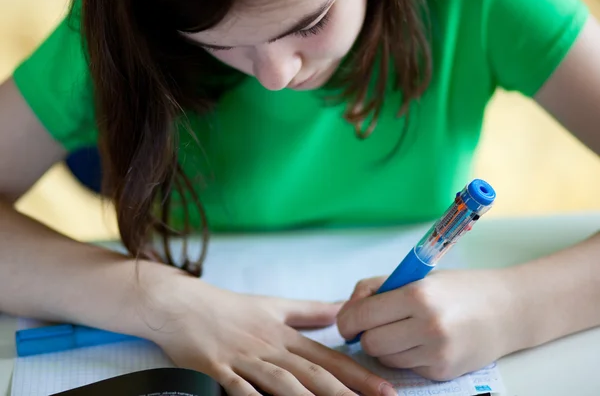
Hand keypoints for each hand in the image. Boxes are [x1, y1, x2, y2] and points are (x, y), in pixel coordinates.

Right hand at [145, 276, 395, 395]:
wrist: (182, 303)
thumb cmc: (229, 306)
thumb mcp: (273, 304)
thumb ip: (308, 311)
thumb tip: (340, 311)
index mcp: (284, 334)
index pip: (327, 357)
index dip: (357, 374)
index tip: (384, 388)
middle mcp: (269, 347)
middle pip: (312, 373)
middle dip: (345, 392)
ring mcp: (244, 359)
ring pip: (282, 382)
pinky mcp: (216, 368)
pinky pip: (238, 388)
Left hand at [336, 269, 516, 380]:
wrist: (509, 310)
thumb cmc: (458, 288)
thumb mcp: (416, 276)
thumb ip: (377, 289)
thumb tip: (347, 311)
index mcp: (417, 295)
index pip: (362, 315)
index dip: (348, 319)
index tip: (348, 320)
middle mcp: (428, 326)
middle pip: (370, 343)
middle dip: (366, 334)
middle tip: (376, 324)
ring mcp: (437, 353)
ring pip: (385, 359)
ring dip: (385, 346)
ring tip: (402, 330)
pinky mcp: (443, 372)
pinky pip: (406, 367)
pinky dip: (406, 356)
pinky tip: (421, 341)